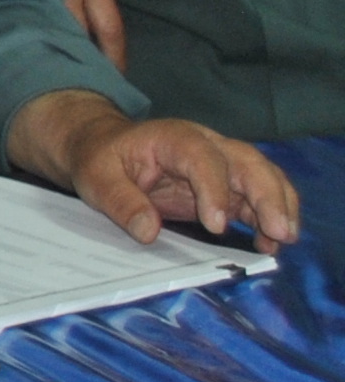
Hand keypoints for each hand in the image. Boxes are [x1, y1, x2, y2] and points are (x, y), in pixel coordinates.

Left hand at [8, 91, 303, 253]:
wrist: (104, 147)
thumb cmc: (100, 158)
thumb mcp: (96, 177)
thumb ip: (121, 201)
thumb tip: (149, 232)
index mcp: (174, 138)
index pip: (203, 158)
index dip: (214, 189)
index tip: (216, 226)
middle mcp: (206, 146)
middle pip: (247, 162)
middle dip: (268, 195)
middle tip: (279, 231)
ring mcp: (220, 164)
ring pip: (262, 176)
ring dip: (279, 205)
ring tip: (285, 238)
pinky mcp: (226, 185)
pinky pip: (257, 197)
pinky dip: (270, 217)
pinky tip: (272, 243)